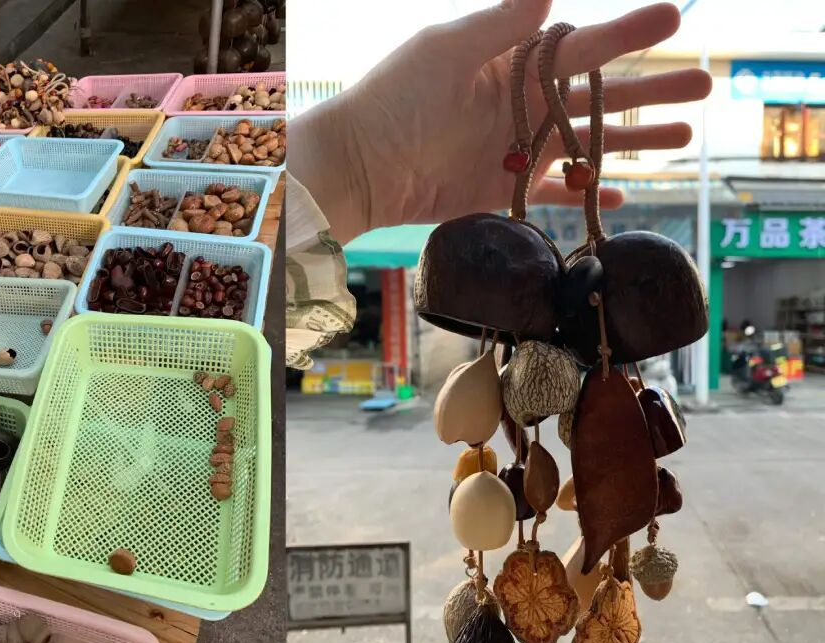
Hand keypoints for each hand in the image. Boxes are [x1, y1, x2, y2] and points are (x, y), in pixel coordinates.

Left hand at [289, 1, 711, 242]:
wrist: (363, 163)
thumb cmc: (398, 97)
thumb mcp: (447, 49)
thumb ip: (500, 25)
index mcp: (515, 65)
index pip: (585, 47)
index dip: (629, 34)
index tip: (674, 18)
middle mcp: (524, 105)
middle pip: (602, 96)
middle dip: (654, 90)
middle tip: (707, 85)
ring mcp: (518, 149)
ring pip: (590, 145)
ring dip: (636, 140)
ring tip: (685, 137)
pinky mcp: (504, 190)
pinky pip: (555, 193)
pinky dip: (585, 194)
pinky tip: (620, 194)